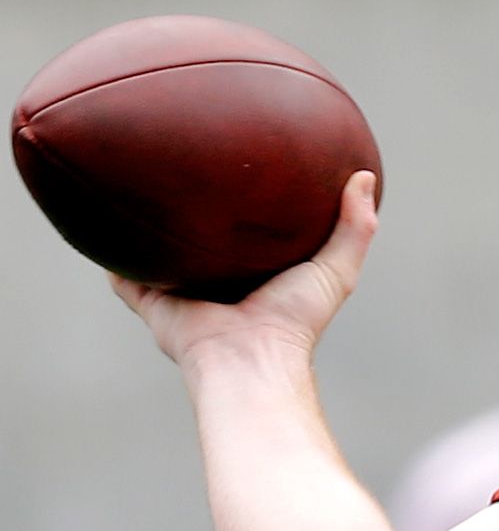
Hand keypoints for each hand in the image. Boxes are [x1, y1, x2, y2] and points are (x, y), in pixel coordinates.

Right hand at [111, 171, 380, 370]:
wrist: (249, 356)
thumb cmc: (294, 319)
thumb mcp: (336, 269)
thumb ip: (355, 227)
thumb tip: (365, 177)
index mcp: (257, 278)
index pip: (251, 240)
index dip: (251, 213)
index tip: (248, 176)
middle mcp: (217, 285)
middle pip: (202, 246)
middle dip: (196, 217)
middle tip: (190, 174)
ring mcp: (182, 295)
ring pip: (160, 256)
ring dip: (151, 232)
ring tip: (140, 189)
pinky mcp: (151, 303)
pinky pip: (124, 276)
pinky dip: (112, 255)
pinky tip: (102, 224)